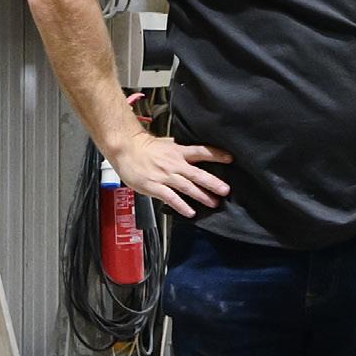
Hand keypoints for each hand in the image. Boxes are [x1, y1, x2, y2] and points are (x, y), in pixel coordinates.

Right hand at [107, 131, 231, 217]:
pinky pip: (170, 197)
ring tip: (213, 203)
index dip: (216, 154)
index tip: (230, 158)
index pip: (201, 152)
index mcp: (178, 152)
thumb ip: (180, 149)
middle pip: (197, 173)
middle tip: (225, 190)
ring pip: (187, 187)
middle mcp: (174, 164)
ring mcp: (164, 176)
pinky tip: (190, 212)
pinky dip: (181, 205)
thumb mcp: (166, 143)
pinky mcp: (154, 186)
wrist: (125, 149)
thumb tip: (192, 151)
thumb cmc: (144, 146)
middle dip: (213, 182)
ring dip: (201, 196)